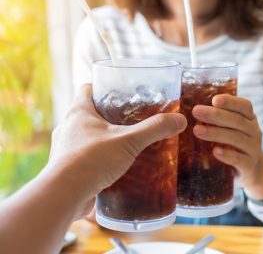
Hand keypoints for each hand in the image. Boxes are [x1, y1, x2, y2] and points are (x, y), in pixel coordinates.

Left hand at [46, 84, 186, 215]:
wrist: (64, 194)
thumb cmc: (91, 160)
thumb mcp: (128, 141)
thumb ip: (154, 129)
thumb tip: (179, 120)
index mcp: (79, 113)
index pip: (87, 88)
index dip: (102, 86)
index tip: (119, 91)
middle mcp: (69, 128)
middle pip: (89, 113)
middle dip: (109, 115)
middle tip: (130, 119)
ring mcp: (66, 148)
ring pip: (87, 136)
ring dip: (103, 139)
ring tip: (125, 144)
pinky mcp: (68, 168)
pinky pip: (85, 157)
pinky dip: (99, 159)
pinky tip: (115, 167)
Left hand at [192, 94, 262, 199]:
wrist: (251, 171)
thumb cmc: (234, 145)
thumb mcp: (229, 129)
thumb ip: (216, 119)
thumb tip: (185, 111)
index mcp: (249, 119)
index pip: (244, 106)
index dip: (230, 102)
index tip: (214, 100)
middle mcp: (254, 132)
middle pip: (237, 121)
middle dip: (216, 115)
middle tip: (196, 112)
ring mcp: (253, 149)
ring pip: (237, 138)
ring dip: (216, 133)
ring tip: (197, 131)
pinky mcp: (249, 166)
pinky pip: (239, 159)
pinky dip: (227, 155)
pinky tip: (214, 151)